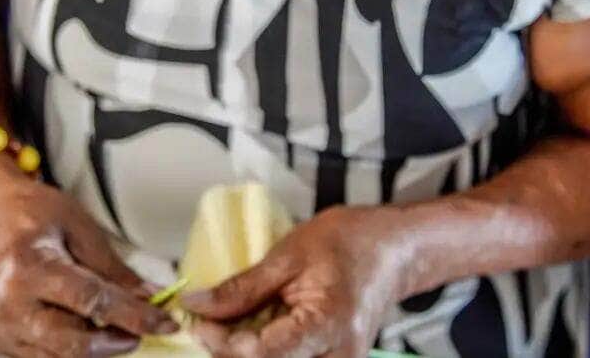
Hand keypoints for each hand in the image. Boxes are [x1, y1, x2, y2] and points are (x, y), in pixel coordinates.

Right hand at [0, 156, 178, 356]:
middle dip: (117, 341)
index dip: (134, 315)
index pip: (92, 301)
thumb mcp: (82, 229)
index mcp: (28, 266)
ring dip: (100, 347)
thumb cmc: (38, 217)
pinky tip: (91, 330)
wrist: (0, 221)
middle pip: (75, 343)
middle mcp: (9, 304)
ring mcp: (4, 329)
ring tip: (118, 327)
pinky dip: (77, 350)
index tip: (165, 322)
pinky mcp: (4, 344)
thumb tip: (152, 298)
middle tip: (142, 329)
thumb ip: (116, 270)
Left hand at [182, 205, 416, 357]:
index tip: (197, 320)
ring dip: (246, 355)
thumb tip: (195, 305)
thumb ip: (242, 288)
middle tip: (209, 324)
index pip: (262, 354)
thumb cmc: (346, 242)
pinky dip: (265, 353)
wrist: (394, 249)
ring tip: (231, 326)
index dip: (221, 342)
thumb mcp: (288, 255)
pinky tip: (253, 333)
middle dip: (229, 353)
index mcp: (328, 325)